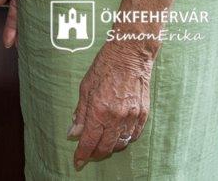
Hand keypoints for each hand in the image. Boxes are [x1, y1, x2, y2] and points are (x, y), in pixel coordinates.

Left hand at [69, 40, 153, 169]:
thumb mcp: (85, 87)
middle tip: (88, 154)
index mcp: (99, 110)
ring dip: (110, 147)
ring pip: (121, 143)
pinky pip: (134, 135)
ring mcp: (132, 117)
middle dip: (95, 154)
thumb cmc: (104, 67)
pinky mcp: (144, 114)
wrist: (130, 55)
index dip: (82, 154)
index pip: (89, 141)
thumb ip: (80, 113)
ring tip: (101, 145)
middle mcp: (117, 117)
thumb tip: (74, 133)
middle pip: (105, 147)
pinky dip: (124, 140)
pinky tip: (118, 137)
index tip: (77, 162)